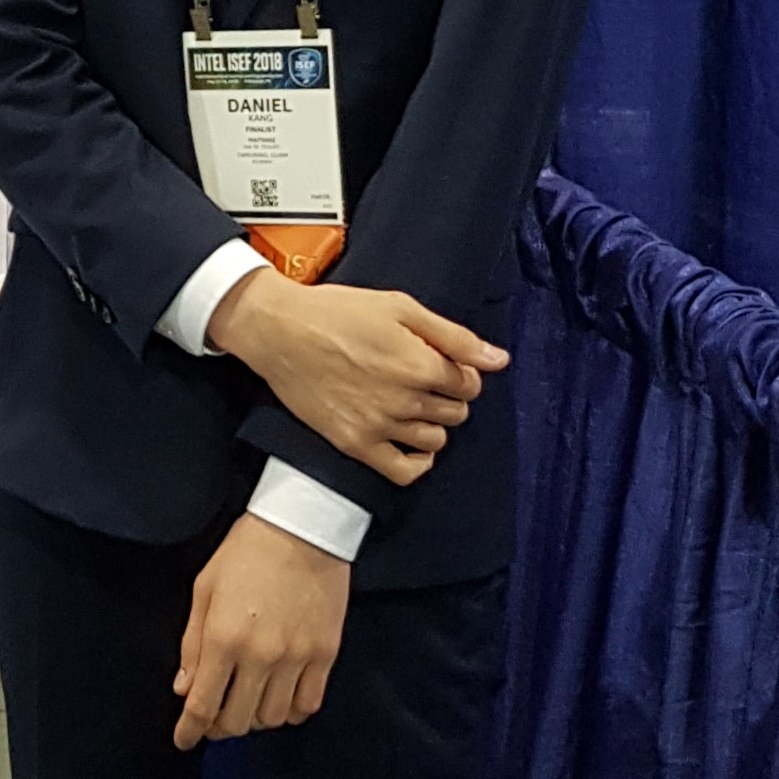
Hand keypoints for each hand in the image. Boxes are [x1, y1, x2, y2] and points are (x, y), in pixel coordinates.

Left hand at [173, 514, 349, 749]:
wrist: (304, 526)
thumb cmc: (246, 552)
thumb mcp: (205, 589)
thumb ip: (192, 643)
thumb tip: (183, 687)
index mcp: (224, 638)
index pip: (202, 705)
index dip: (189, 730)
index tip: (183, 740)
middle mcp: (261, 656)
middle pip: (237, 721)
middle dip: (219, 727)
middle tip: (213, 717)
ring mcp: (297, 658)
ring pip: (272, 718)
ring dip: (254, 718)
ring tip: (246, 702)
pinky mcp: (326, 655)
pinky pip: (308, 705)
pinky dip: (290, 711)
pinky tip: (279, 699)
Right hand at [207, 263, 506, 486]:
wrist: (279, 331)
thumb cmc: (337, 311)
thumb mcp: (400, 307)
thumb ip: (454, 336)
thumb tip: (499, 359)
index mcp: (419, 364)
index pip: (469, 383)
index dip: (461, 371)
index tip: (440, 362)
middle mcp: (404, 400)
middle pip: (456, 412)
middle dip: (448, 396)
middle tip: (421, 378)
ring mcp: (379, 426)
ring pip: (434, 440)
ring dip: (432, 424)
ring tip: (409, 404)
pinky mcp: (355, 444)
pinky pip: (404, 471)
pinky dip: (417, 462)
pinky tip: (410, 442)